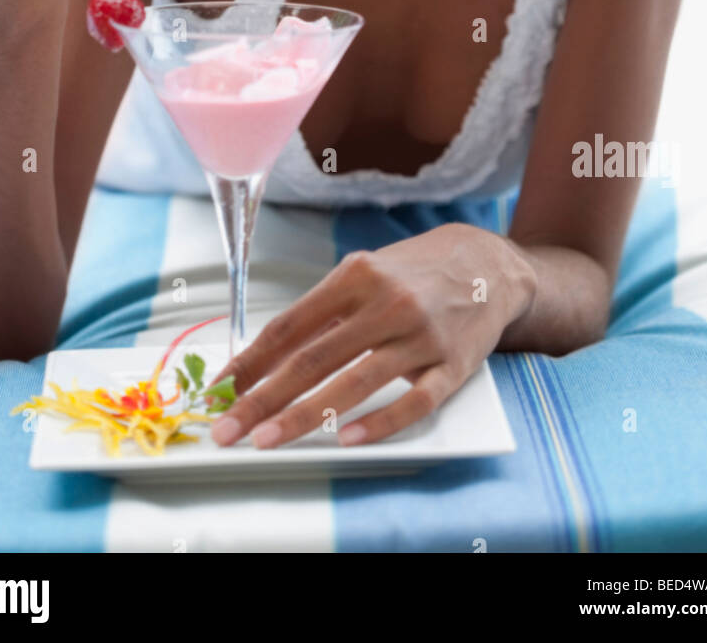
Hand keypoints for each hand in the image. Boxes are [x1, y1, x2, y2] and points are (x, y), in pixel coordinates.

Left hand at [209, 223, 535, 448]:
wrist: (487, 265)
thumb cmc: (412, 273)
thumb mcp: (365, 273)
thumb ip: (323, 312)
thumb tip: (266, 359)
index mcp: (356, 276)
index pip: (290, 326)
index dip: (250, 362)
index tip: (219, 389)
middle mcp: (387, 303)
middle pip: (313, 358)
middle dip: (262, 398)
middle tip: (227, 428)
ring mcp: (420, 336)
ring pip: (355, 382)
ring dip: (304, 416)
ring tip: (267, 440)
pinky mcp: (452, 366)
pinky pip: (413, 401)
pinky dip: (379, 423)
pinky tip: (347, 438)